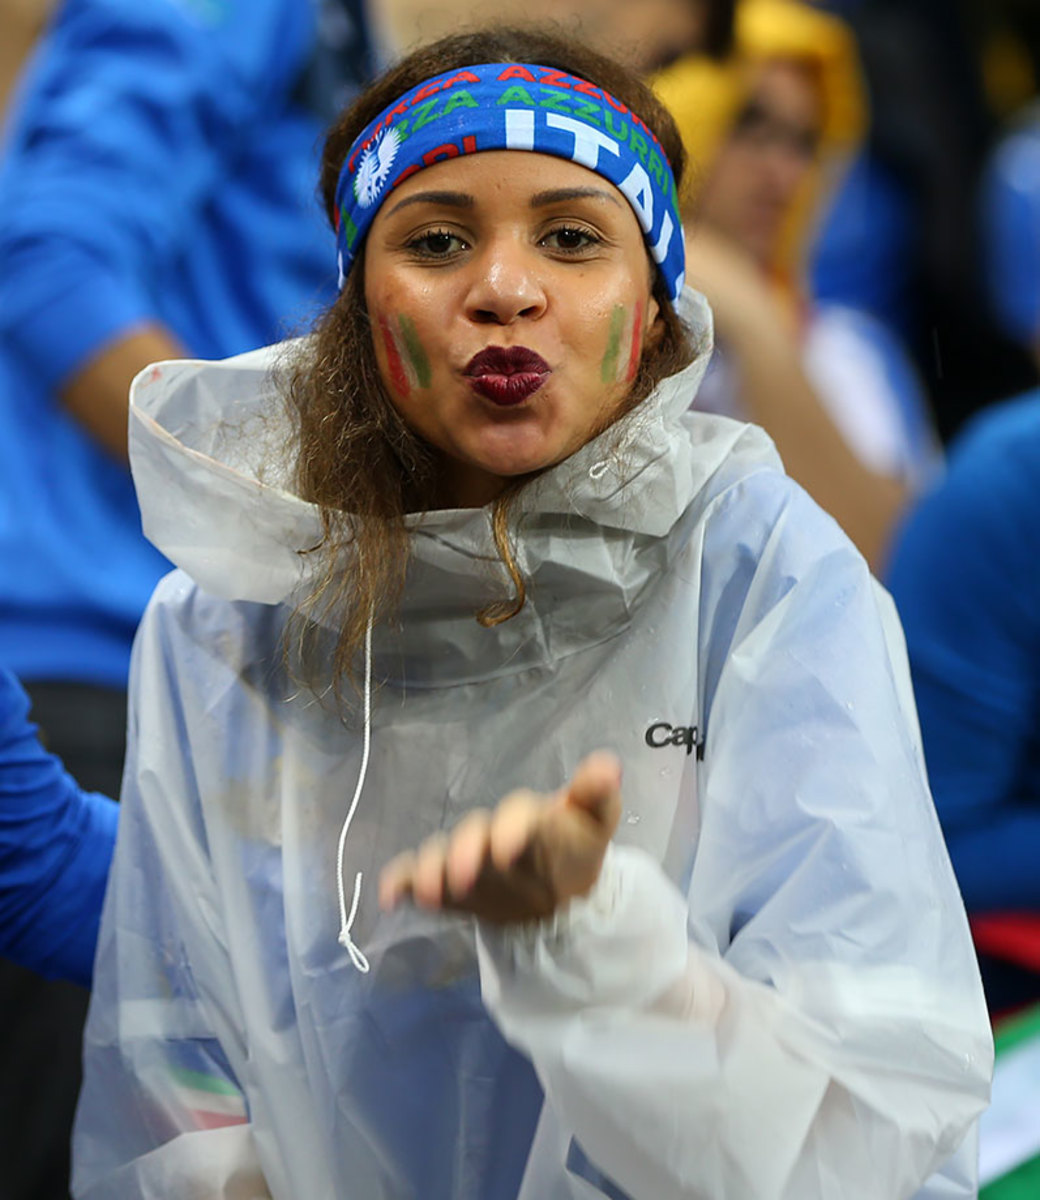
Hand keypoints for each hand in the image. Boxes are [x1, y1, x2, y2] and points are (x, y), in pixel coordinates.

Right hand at [378, 752, 622, 924]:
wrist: (558, 892)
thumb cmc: (573, 848)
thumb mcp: (595, 824)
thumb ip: (598, 797)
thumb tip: (609, 765)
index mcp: (525, 815)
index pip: (515, 812)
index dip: (510, 828)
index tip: (509, 852)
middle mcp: (488, 831)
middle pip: (470, 832)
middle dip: (464, 851)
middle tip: (463, 877)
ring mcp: (462, 855)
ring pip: (439, 853)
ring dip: (430, 869)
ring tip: (428, 894)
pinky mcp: (444, 881)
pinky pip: (412, 873)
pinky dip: (398, 881)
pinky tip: (388, 899)